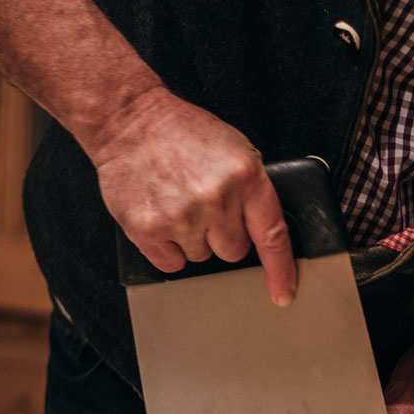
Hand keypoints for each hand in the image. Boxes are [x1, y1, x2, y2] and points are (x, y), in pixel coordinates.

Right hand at [86, 84, 296, 304]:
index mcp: (245, 176)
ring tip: (178, 202)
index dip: (280, 270)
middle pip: (233, 252)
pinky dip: (166, 248)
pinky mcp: (149, 229)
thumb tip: (263, 234)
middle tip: (203, 205)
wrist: (129, 119)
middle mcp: (217, 198)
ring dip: (191, 238)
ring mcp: (182, 216)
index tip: (283, 293)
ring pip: (201, 257)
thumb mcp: (235, 150)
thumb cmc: (182, 133)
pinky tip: (161, 216)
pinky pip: (171, 263)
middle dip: (221, 235)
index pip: (272, 235)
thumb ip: (251, 191)